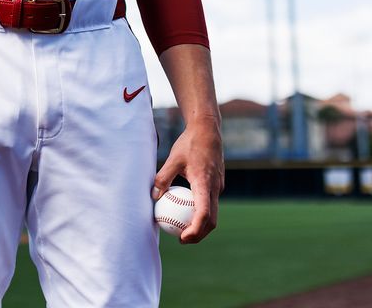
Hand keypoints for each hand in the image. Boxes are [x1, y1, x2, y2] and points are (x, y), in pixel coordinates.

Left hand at [152, 118, 224, 243]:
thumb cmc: (189, 143)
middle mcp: (215, 188)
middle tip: (182, 240)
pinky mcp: (217, 184)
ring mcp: (218, 186)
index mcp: (205, 183)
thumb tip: (153, 195)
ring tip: (183, 230)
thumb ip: (163, 177)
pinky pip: (211, 203)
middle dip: (199, 234)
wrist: (208, 130)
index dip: (195, 230)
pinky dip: (202, 212)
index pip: (204, 214)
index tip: (183, 238)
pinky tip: (186, 210)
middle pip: (212, 220)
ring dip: (201, 225)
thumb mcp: (173, 159)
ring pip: (213, 213)